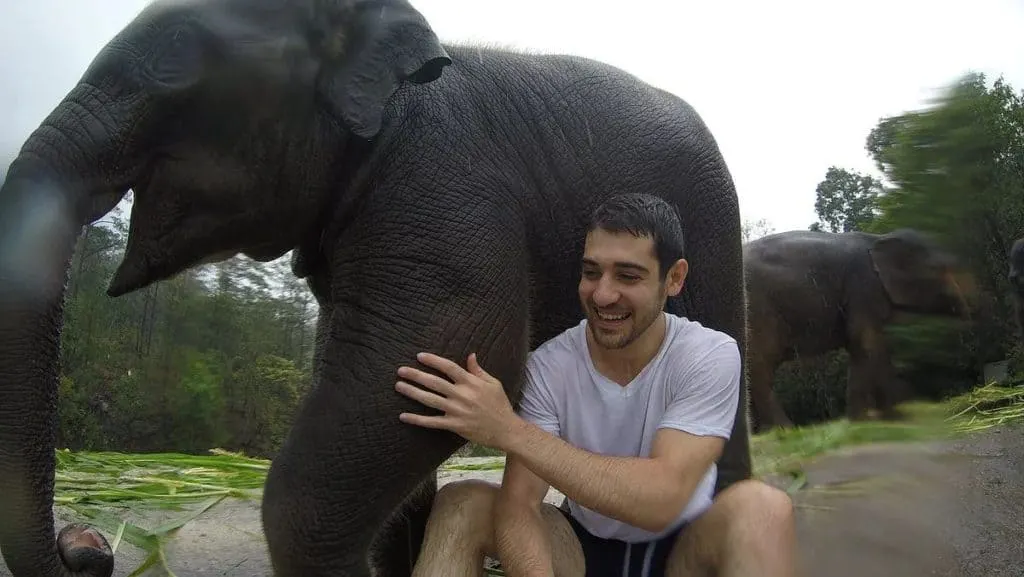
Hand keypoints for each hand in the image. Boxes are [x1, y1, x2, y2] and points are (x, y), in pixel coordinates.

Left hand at [395, 352, 520, 449]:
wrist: (505, 430)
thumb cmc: (500, 405)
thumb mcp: (493, 383)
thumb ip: (478, 370)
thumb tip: (470, 355)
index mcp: (471, 383)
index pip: (448, 367)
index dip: (433, 360)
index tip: (420, 356)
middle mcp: (462, 395)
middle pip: (434, 382)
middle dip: (415, 375)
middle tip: (401, 370)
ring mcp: (456, 411)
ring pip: (429, 400)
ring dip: (412, 392)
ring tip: (398, 386)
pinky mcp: (454, 425)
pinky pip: (431, 422)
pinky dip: (417, 419)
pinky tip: (403, 415)